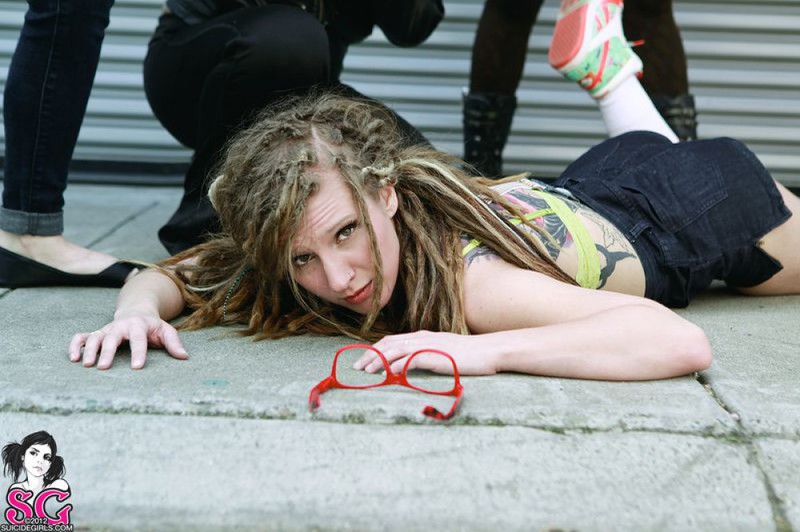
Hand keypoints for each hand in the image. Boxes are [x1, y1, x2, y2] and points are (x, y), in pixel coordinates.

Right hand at [69, 315, 187, 369]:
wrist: (137, 311)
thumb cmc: (153, 326)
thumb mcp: (166, 331)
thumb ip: (174, 343)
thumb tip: (184, 357)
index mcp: (139, 325)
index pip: (138, 339)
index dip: (138, 352)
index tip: (137, 367)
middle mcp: (120, 326)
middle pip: (112, 337)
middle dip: (107, 352)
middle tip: (103, 367)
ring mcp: (107, 329)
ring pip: (94, 337)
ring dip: (89, 350)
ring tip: (86, 365)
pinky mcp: (96, 333)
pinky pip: (81, 337)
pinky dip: (75, 345)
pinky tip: (73, 358)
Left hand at [353, 331, 499, 375]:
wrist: (489, 351)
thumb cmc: (471, 355)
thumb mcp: (445, 353)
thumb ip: (429, 356)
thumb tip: (413, 366)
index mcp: (424, 336)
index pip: (393, 340)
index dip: (376, 349)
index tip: (364, 360)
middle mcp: (422, 338)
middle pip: (389, 344)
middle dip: (371, 355)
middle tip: (357, 367)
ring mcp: (428, 346)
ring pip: (394, 350)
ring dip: (378, 361)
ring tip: (366, 372)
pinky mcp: (434, 356)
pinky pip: (409, 360)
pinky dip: (395, 366)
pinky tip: (386, 374)